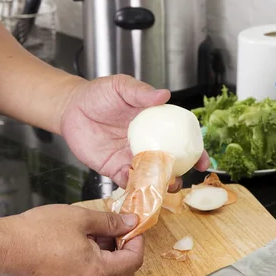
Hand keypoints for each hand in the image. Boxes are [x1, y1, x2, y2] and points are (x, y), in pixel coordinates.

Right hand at [0, 205, 143, 275]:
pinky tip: (83, 244)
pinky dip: (94, 264)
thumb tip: (128, 223)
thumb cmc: (36, 234)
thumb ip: (110, 222)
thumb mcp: (81, 218)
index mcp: (97, 272)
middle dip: (126, 251)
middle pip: (123, 274)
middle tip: (119, 230)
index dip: (137, 241)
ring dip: (110, 258)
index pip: (133, 261)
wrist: (6, 247)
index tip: (133, 227)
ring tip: (97, 234)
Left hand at [60, 75, 209, 189]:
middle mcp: (146, 143)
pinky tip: (138, 189)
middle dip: (179, 174)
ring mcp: (130, 157)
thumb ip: (141, 92)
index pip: (180, 138)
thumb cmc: (97, 94)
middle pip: (169, 162)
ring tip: (162, 188)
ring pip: (150, 175)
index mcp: (154, 124)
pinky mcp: (114, 168)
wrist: (71, 108)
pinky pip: (128, 181)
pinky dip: (135, 187)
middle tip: (180, 180)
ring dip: (158, 184)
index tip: (203, 161)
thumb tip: (164, 95)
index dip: (195, 151)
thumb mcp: (121, 87)